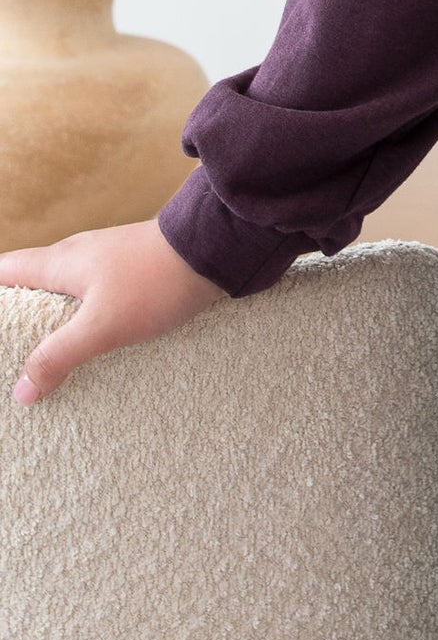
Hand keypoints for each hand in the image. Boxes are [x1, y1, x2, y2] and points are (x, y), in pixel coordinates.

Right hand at [0, 220, 225, 405]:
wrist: (214, 249)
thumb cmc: (154, 281)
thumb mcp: (102, 325)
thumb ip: (59, 355)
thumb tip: (21, 390)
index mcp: (60, 262)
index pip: (5, 270)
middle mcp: (78, 256)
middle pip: (31, 280)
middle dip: (15, 311)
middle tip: (10, 352)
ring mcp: (107, 261)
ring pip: (64, 289)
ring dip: (51, 317)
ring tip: (44, 354)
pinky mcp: (132, 271)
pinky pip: (94, 294)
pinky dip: (82, 316)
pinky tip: (91, 341)